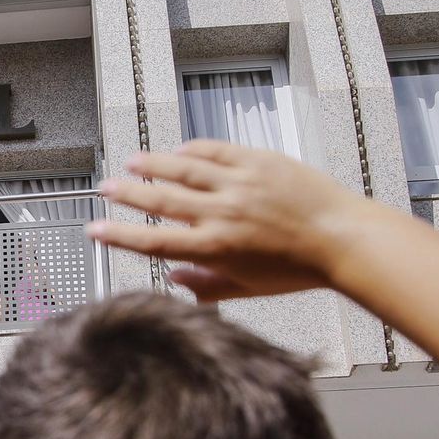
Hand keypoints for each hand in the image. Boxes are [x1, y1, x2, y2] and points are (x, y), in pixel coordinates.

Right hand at [91, 140, 369, 300]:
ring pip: (183, 168)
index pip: (154, 242)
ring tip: (131, 162)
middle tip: (106, 189)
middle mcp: (221, 214)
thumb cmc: (300, 268)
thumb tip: (175, 279)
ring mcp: (239, 184)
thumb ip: (206, 284)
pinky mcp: (257, 161)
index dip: (120, 236)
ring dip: (152, 165)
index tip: (96, 230)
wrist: (342, 239)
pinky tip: (178, 151)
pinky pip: (215, 150)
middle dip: (127, 194)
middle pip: (160, 199)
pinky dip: (192, 150)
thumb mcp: (248, 288)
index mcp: (216, 249)